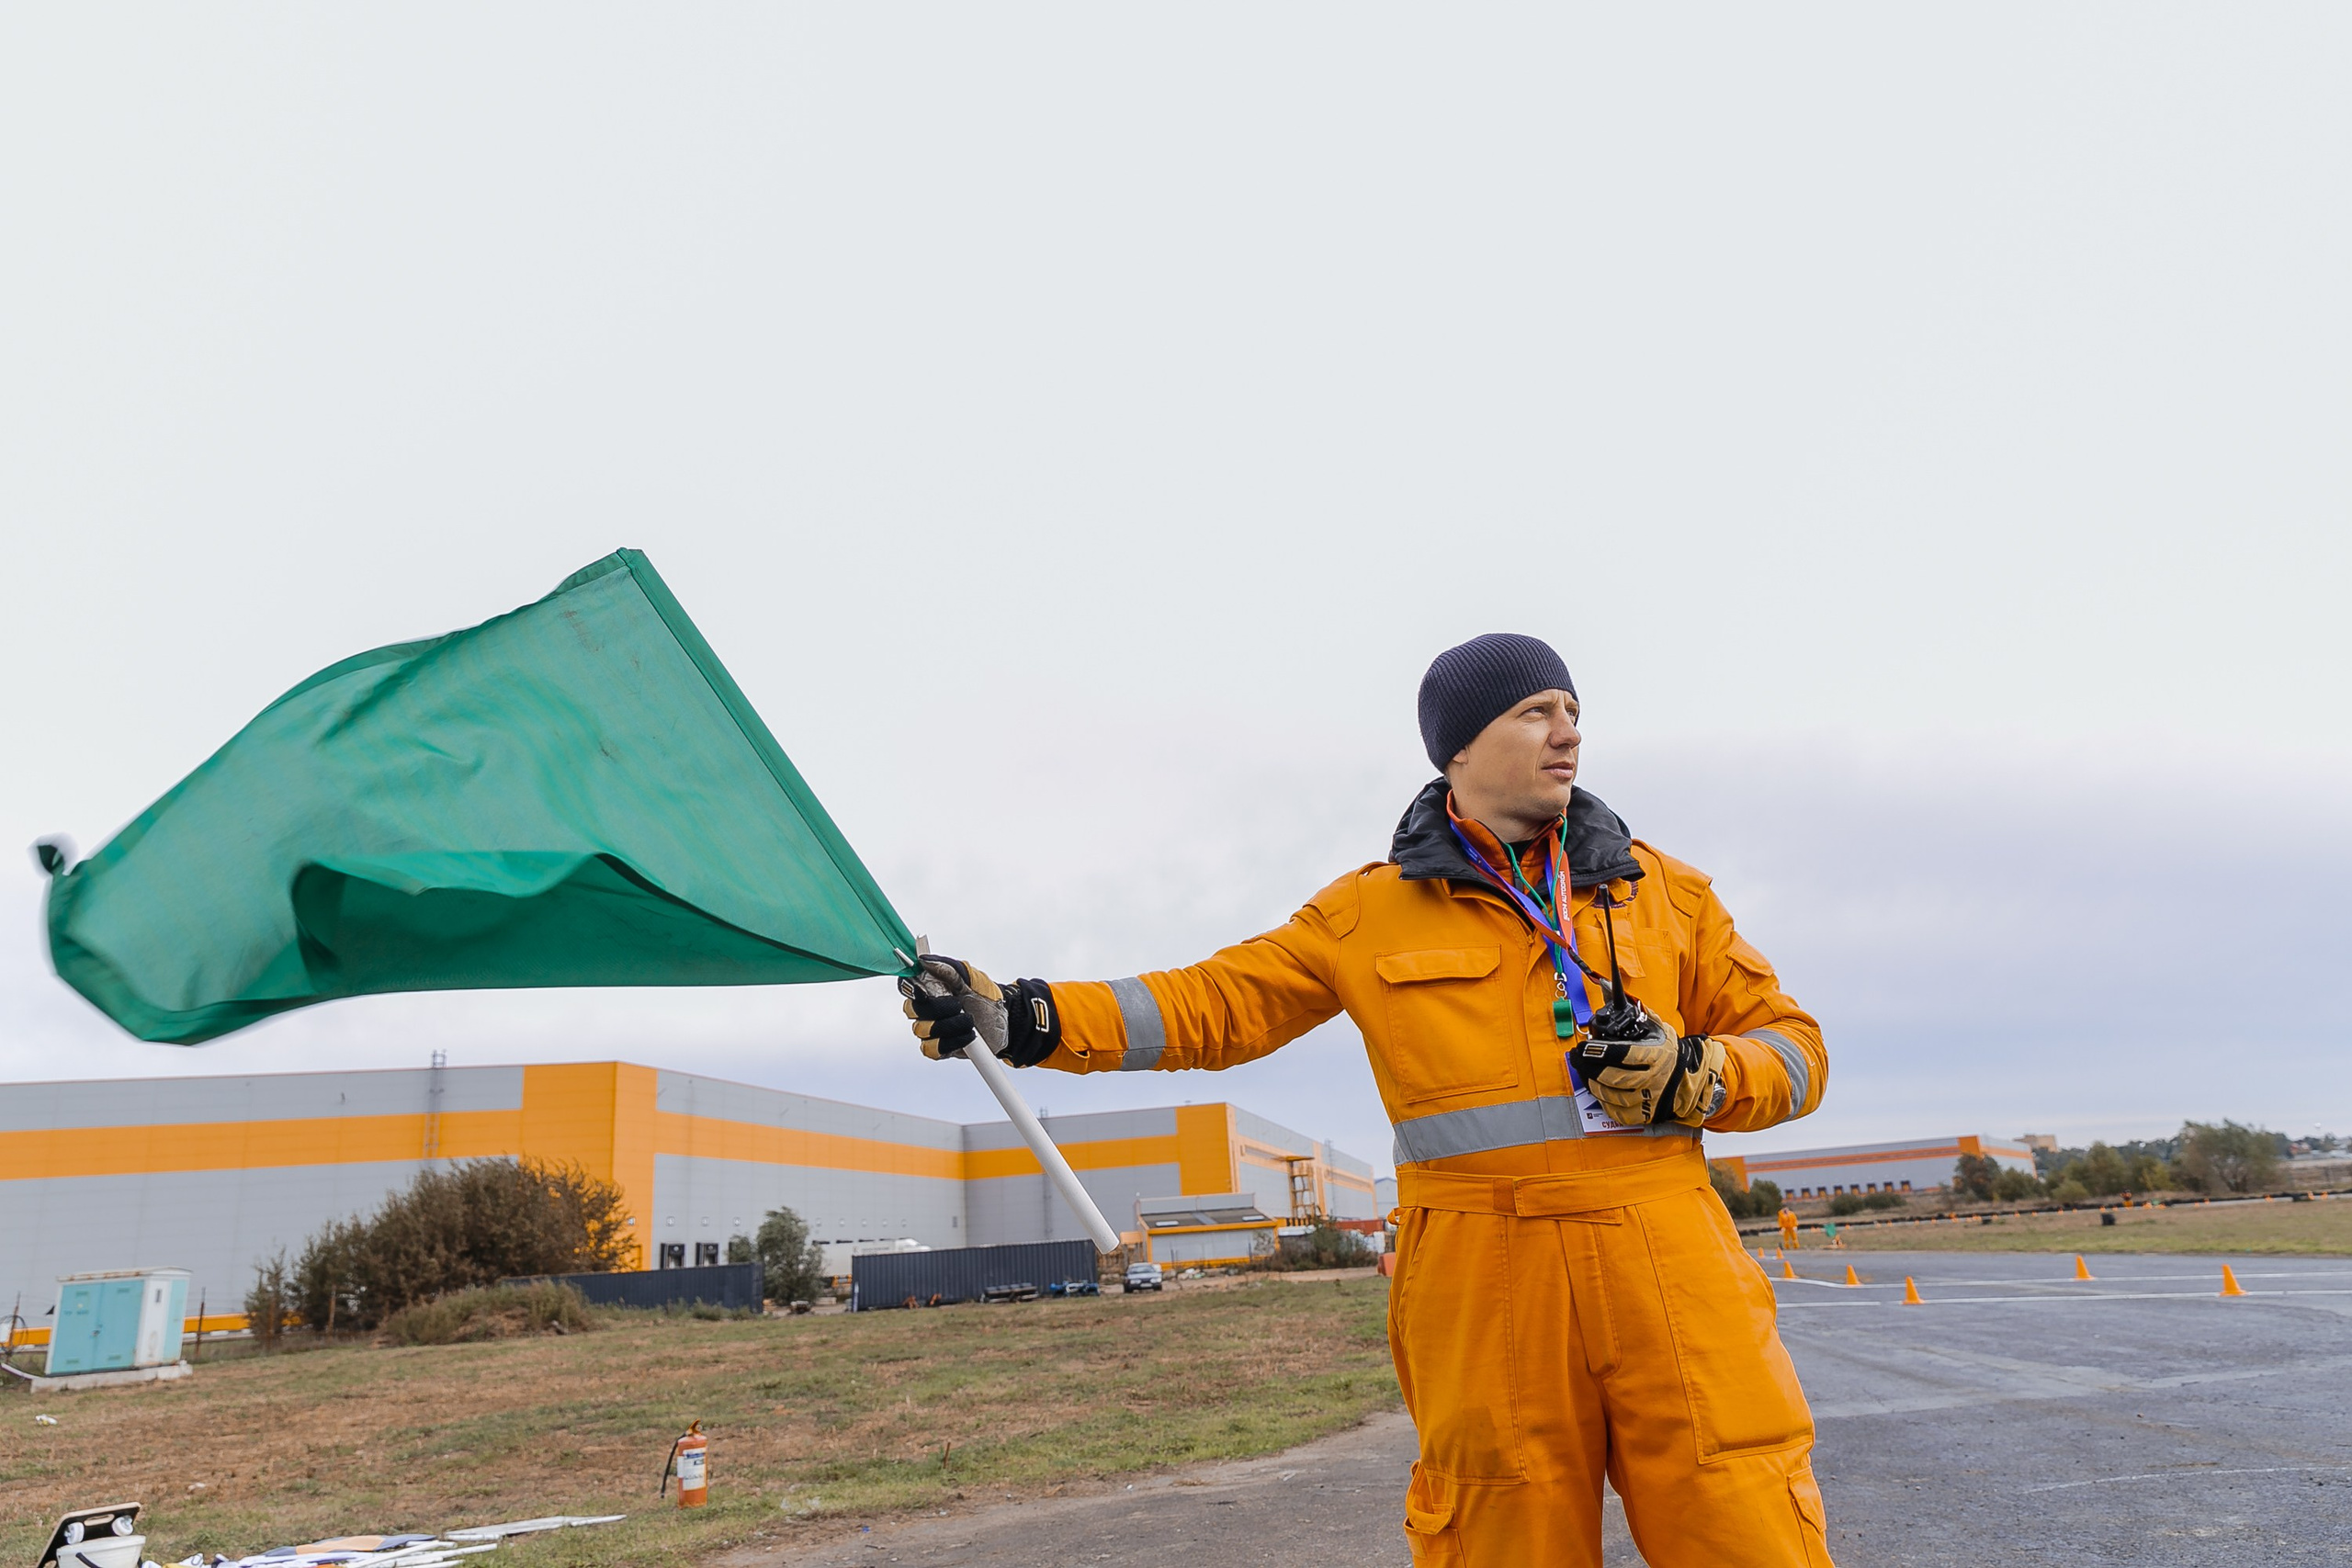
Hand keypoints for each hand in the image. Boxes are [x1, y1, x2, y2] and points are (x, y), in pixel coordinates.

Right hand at [898, 956, 1060, 1065]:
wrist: (1004, 1020)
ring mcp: (929, 1030)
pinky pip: (931, 1049)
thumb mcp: (970, 977)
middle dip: (937, 1008)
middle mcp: (924, 1010)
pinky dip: (951, 1042)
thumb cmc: (985, 995)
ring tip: (969, 1021)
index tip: (925, 992)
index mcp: (928, 989)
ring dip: (949, 1025)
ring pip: (922, 1030)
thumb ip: (947, 968)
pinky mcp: (938, 1049)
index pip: (907, 987)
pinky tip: (968, 1036)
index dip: (912, 990)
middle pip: (912, 1010)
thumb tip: (924, 959)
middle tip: (958, 1006)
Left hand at [1574, 1013, 1727, 1125]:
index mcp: (1656, 1056)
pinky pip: (1617, 1112)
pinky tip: (1596, 1089)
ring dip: (1592, 1083)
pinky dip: (1603, 1101)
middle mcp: (1653, 1079)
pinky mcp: (1645, 1115)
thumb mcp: (1657, 1029)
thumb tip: (1609, 986)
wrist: (1692, 1079)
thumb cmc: (1668, 1051)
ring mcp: (1649, 1099)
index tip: (1584, 1047)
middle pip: (1613, 1077)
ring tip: (1583, 1071)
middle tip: (1576, 1058)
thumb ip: (1635, 1012)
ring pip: (1612, 1095)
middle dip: (1589, 1067)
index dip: (1601, 1052)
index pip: (1624, 1054)